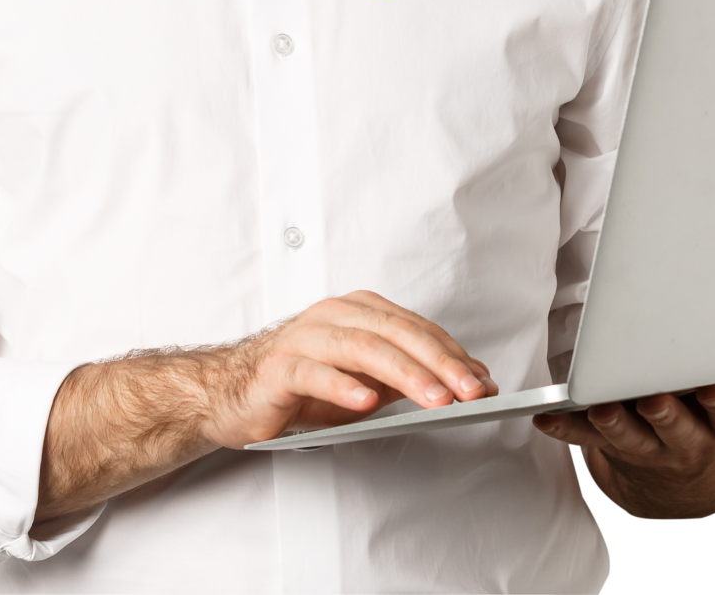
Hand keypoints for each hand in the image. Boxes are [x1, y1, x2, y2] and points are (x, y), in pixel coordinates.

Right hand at [38, 291, 497, 520]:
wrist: (231, 395)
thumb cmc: (301, 386)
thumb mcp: (362, 382)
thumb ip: (405, 377)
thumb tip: (461, 383)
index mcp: (359, 311)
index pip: (416, 329)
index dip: (453, 353)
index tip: (484, 379)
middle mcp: (335, 315)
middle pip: (396, 334)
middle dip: (440, 363)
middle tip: (471, 391)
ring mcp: (306, 337)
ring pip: (364, 348)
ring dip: (405, 374)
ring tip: (436, 399)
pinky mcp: (279, 366)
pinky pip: (315, 373)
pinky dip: (343, 386)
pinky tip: (366, 402)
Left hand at [534, 359, 714, 519]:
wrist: (696, 476)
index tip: (713, 386)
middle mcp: (691, 437)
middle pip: (673, 423)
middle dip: (661, 409)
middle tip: (648, 393)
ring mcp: (649, 442)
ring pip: (627, 432)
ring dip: (609, 418)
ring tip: (596, 403)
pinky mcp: (612, 442)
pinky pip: (582, 435)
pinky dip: (563, 426)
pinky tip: (543, 418)